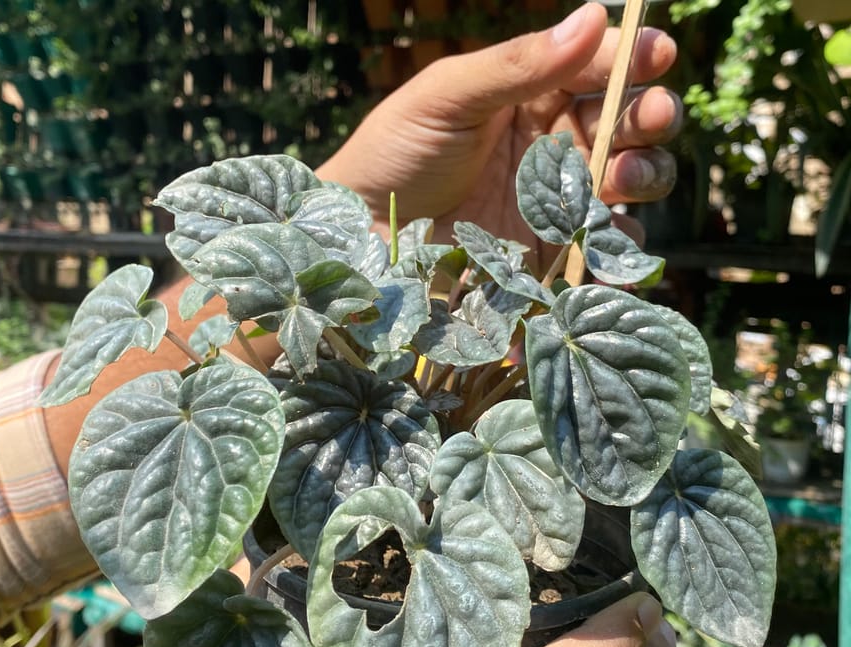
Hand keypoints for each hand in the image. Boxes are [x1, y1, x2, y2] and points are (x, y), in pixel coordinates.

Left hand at [317, 2, 680, 255]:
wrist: (363, 231)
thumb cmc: (396, 151)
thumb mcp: (447, 96)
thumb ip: (516, 64)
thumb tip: (594, 16)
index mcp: (532, 93)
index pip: (598, 67)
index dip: (634, 57)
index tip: (656, 55)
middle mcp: (553, 143)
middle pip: (627, 122)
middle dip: (649, 116)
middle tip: (652, 117)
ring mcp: (554, 199)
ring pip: (628, 182)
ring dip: (644, 174)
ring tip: (623, 177)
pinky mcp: (549, 250)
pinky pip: (601, 245)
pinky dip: (619, 245)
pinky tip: (612, 236)